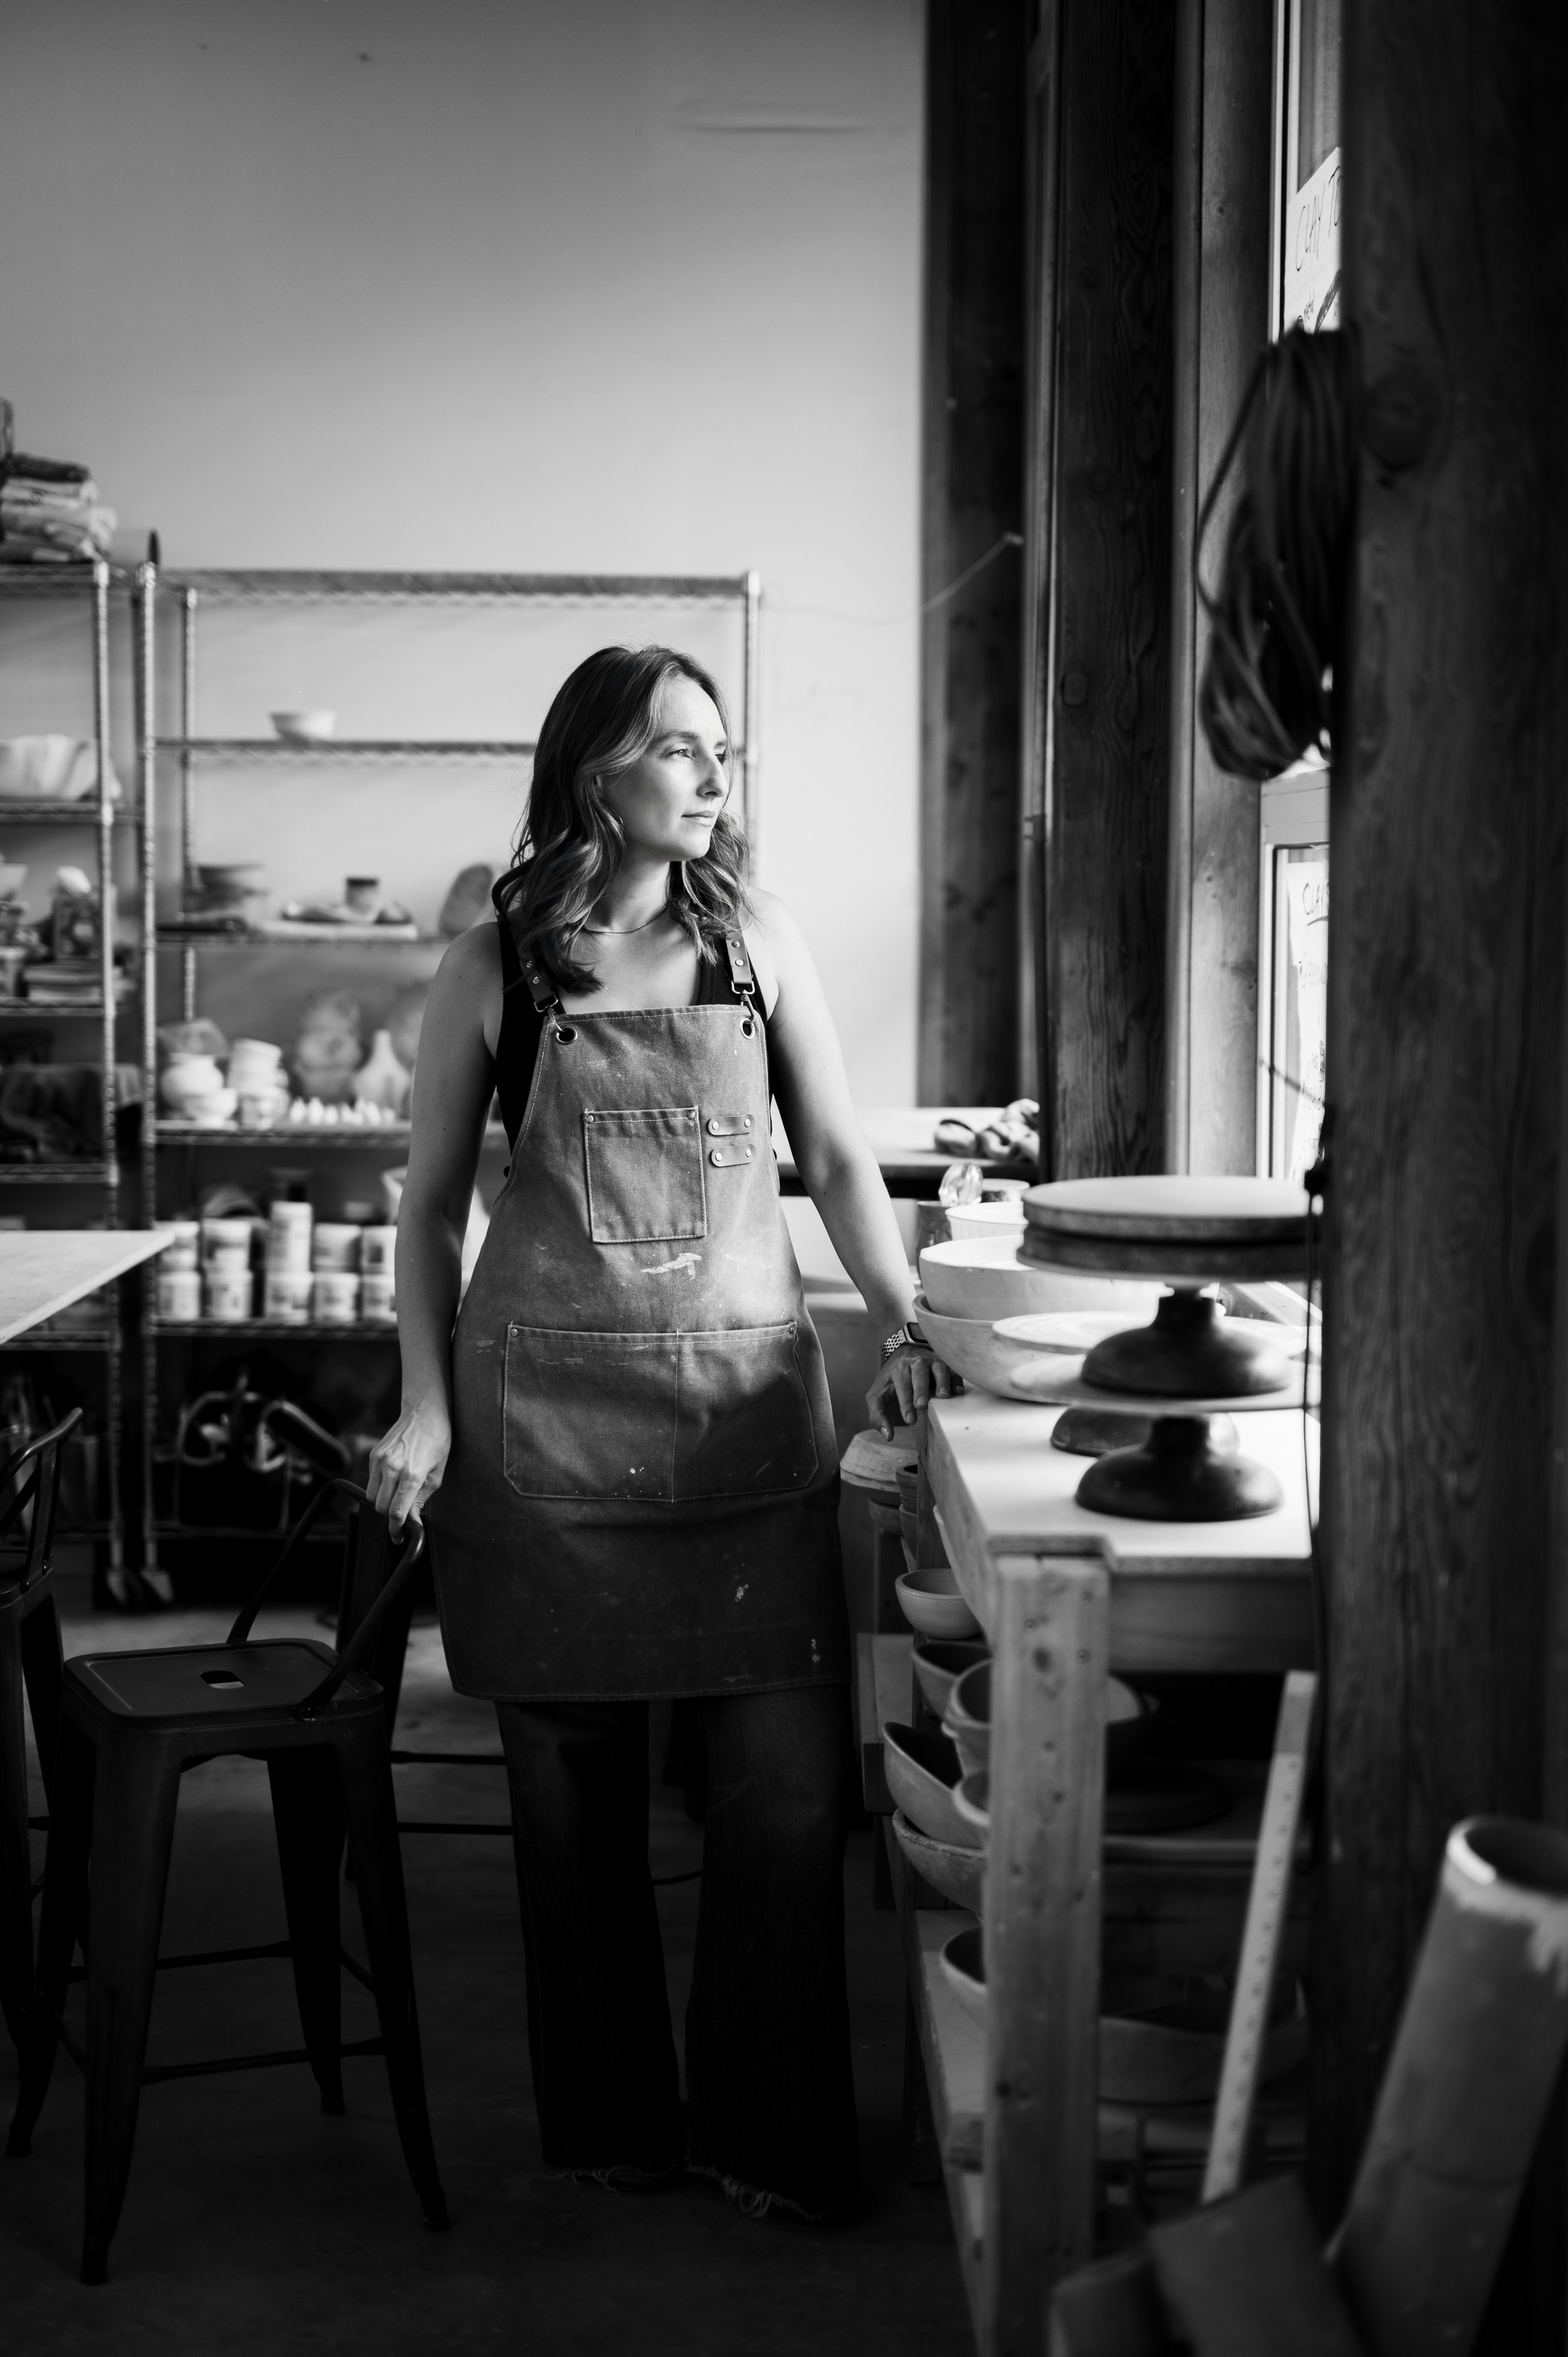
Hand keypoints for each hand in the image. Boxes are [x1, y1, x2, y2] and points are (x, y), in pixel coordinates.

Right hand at [368, 1400, 451, 1534]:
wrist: (424, 1412)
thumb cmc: (437, 1441)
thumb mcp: (437, 1473)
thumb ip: (421, 1499)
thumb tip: (411, 1520)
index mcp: (412, 1475)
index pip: (397, 1512)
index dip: (396, 1529)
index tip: (398, 1537)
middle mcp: (392, 1468)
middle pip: (381, 1508)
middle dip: (390, 1516)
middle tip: (401, 1516)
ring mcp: (380, 1460)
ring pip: (371, 1497)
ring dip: (382, 1503)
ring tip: (397, 1497)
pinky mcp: (373, 1455)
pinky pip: (370, 1481)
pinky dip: (379, 1488)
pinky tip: (392, 1481)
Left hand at [865, 1345, 959, 1439]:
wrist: (903, 1355)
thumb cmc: (891, 1381)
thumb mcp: (877, 1396)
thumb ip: (878, 1416)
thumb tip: (888, 1436)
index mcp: (899, 1370)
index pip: (902, 1386)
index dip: (905, 1403)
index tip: (909, 1419)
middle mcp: (916, 1363)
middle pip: (919, 1373)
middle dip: (920, 1389)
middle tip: (921, 1405)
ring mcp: (933, 1363)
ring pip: (939, 1368)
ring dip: (942, 1381)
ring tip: (943, 1396)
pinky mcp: (946, 1366)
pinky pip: (953, 1370)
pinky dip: (956, 1379)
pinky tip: (958, 1391)